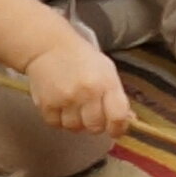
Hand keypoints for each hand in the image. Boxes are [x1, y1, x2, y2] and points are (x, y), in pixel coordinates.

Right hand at [23, 30, 128, 154]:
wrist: (49, 46)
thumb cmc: (82, 58)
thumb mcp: (106, 70)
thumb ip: (116, 96)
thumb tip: (128, 120)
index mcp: (106, 83)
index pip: (118, 117)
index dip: (118, 128)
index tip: (115, 130)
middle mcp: (87, 93)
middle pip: (95, 127)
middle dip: (95, 124)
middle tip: (91, 113)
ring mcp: (66, 99)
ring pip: (75, 128)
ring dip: (76, 122)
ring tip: (73, 107)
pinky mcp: (47, 103)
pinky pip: (56, 124)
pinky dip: (58, 119)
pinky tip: (60, 105)